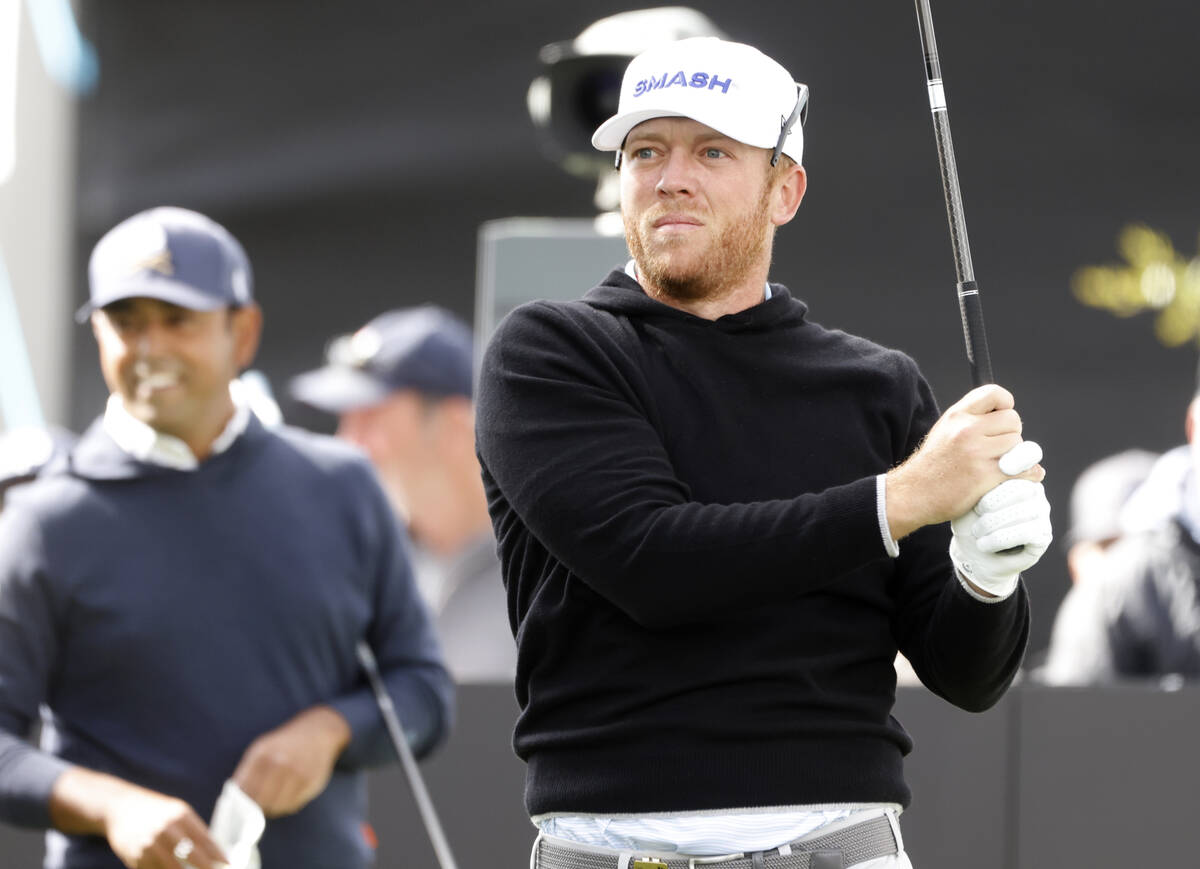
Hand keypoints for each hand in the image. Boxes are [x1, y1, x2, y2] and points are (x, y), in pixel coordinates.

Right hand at [49, 768, 225, 868]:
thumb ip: (193, 829)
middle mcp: (166, 830)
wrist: (121, 808)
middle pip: (191, 856)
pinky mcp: (137, 858)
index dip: (217, 854)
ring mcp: (150, 845)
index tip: (228, 864)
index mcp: (181, 816)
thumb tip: (213, 851)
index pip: (204, 839)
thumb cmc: (156, 810)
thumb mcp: (177, 812)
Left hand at [231, 705, 350, 817]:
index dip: (241, 801)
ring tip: (272, 800)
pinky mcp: (311, 783)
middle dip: (256, 807)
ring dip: (272, 808)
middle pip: (260, 800)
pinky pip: (292, 806)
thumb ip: (246, 772)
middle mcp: (280, 763)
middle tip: (257, 806)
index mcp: (262, 754)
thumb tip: (233, 800)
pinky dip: (286, 805)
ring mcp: (297, 773)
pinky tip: (287, 794)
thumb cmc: (284, 744)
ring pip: (276, 807)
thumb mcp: (261, 749)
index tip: (240, 805)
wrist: (317, 732)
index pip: (245, 789)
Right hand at [886, 384, 1043, 539]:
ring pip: (1019, 445)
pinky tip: (1018, 477)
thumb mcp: (945, 430)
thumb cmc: (932, 465)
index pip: (994, 394)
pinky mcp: (985, 476)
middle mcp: (966, 430)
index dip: (1005, 405)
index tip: (1001, 419)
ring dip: (1016, 456)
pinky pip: (1023, 469)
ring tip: (999, 464)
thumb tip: (1007, 418)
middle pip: (1013, 420)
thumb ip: (972, 419)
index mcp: (957, 416)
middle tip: (998, 449)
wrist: (914, 494)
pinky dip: (1027, 474)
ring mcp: (976, 453)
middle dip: (1011, 434)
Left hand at [950, 478, 1052, 596]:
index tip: (975, 505)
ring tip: (977, 533)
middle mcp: (1035, 491)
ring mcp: (1042, 513)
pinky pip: (1027, 532)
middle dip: (993, 505)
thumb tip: (987, 465)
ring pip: (1025, 512)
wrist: (972, 554)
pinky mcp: (1044, 535)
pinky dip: (1001, 539)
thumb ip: (979, 482)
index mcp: (1017, 476)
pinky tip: (985, 545)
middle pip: (1022, 490)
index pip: (1014, 471)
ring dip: (994, 524)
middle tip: (975, 518)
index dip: (992, 488)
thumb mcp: (967, 500)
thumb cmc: (969, 522)